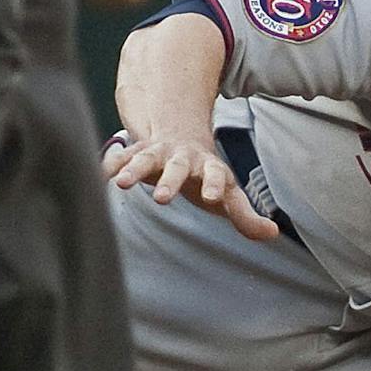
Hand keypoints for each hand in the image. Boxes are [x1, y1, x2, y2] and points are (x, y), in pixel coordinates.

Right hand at [103, 134, 279, 241]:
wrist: (180, 137)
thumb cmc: (205, 176)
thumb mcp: (227, 194)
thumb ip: (245, 216)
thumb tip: (272, 233)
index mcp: (209, 167)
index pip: (216, 176)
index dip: (214, 185)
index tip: (212, 198)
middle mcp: (183, 158)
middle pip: (178, 168)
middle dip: (171, 181)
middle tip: (163, 199)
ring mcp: (158, 154)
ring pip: (145, 159)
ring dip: (134, 169)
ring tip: (121, 184)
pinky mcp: (134, 153)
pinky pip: (120, 157)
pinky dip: (109, 164)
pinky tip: (98, 176)